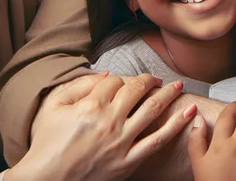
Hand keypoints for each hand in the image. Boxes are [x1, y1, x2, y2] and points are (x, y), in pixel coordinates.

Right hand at [8, 73, 196, 180]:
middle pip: (137, 90)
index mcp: (91, 105)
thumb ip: (80, 84)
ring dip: (169, 94)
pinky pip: (157, 141)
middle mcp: (109, 120)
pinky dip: (176, 125)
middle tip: (157, 79)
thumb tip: (107, 74)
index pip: (116, 81)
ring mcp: (120, 141)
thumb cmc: (46, 143)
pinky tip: (189, 113)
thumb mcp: (54, 106)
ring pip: (152, 110)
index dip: (121, 79)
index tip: (122, 83)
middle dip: (149, 80)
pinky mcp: (127, 162)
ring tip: (178, 86)